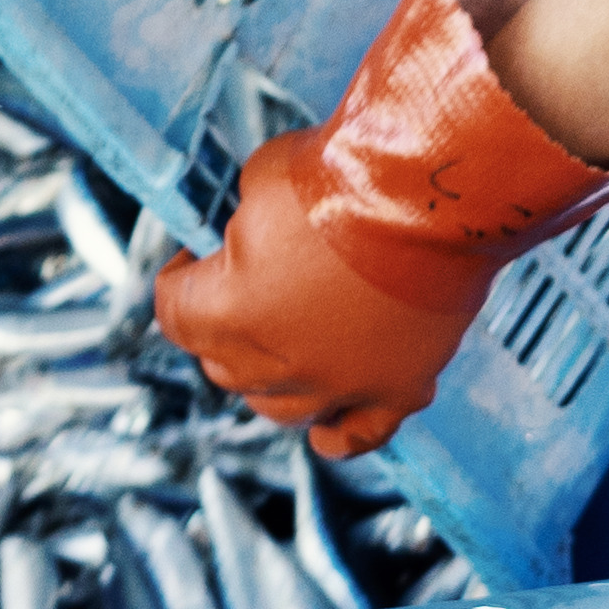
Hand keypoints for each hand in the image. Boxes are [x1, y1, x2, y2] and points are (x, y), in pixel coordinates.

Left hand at [153, 0, 608, 459]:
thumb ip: (243, 226)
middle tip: (242, 283)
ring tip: (283, 338)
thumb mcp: (261, 180)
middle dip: (220, 325)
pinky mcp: (398, 388)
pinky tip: (328, 426)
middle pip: (224, 365)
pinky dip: (339, 430)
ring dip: (272, 375)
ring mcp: (341, 385)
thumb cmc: (344, 175)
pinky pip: (360, 433)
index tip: (193, 252)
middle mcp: (280, 367)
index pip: (173, 312)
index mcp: (230, 313)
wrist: (435, 190)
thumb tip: (250, 236)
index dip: (179, 276)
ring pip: (282, 407)